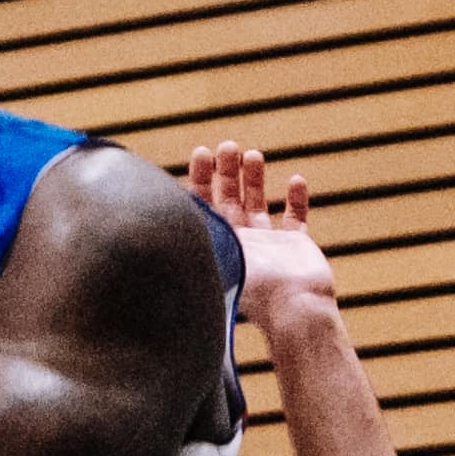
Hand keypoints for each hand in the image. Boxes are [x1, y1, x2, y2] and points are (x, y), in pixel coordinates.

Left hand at [187, 138, 331, 338]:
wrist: (294, 309)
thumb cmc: (252, 286)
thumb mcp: (216, 252)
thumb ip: (195, 226)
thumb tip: (157, 195)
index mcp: (218, 247)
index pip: (202, 207)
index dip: (199, 178)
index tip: (201, 152)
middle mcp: (240, 245)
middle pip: (228, 201)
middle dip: (226, 172)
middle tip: (228, 146)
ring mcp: (269, 246)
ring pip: (258, 205)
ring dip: (255, 179)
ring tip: (253, 154)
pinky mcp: (297, 248)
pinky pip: (296, 219)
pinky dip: (296, 199)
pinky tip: (296, 179)